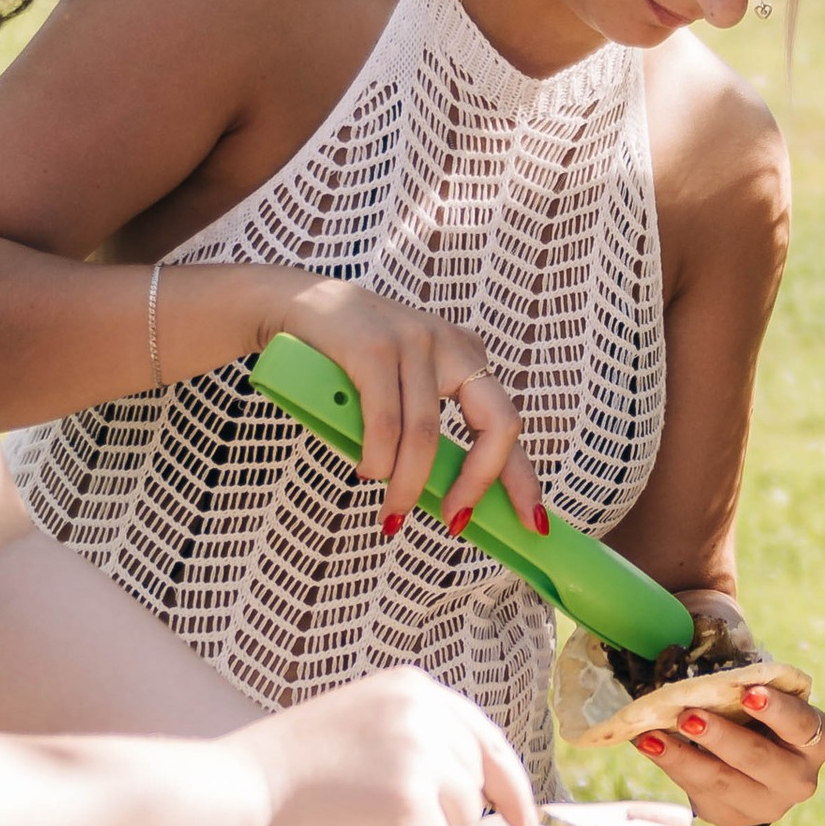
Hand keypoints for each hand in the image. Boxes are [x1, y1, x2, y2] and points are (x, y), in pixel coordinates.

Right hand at [233, 666, 532, 825]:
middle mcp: (425, 713)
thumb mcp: (358, 726)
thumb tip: (473, 777)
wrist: (233, 796)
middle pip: (476, 785)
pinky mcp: (412, 804)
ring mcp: (421, 756)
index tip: (526, 824)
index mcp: (413, 687)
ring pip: (461, 821)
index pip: (485, 738)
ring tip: (355, 817)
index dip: (510, 785)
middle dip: (444, 814)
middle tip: (374, 815)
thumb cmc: (283, 774)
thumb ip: (413, 736)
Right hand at [254, 273, 545, 540]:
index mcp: (467, 356)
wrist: (292, 304)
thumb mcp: (402, 385)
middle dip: (479, 482)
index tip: (532, 520)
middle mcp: (451, 345)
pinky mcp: (374, 348)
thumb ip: (425, 426)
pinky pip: (386, 423)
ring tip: (393, 512)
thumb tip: (444, 498)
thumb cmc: (348, 360)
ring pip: (427, 435)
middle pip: (495, 423)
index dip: (522, 476)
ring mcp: (415, 342)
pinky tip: (369, 472)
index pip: (507, 422)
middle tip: (455, 521)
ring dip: (409, 485)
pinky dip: (378, 459)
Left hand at [620, 593, 824, 825]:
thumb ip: (747, 670)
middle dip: (722, 737)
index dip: (776, 710)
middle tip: (689, 715)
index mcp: (818, 738)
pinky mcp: (732, 816)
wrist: (752, 760)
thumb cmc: (760, 710)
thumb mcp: (766, 691)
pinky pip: (699, 792)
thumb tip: (707, 620)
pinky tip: (649, 744)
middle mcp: (800, 778)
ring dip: (686, 755)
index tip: (747, 692)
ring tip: (654, 733)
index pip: (801, 724)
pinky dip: (672, 764)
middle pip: (760, 758)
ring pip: (724, 780)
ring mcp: (767, 804)